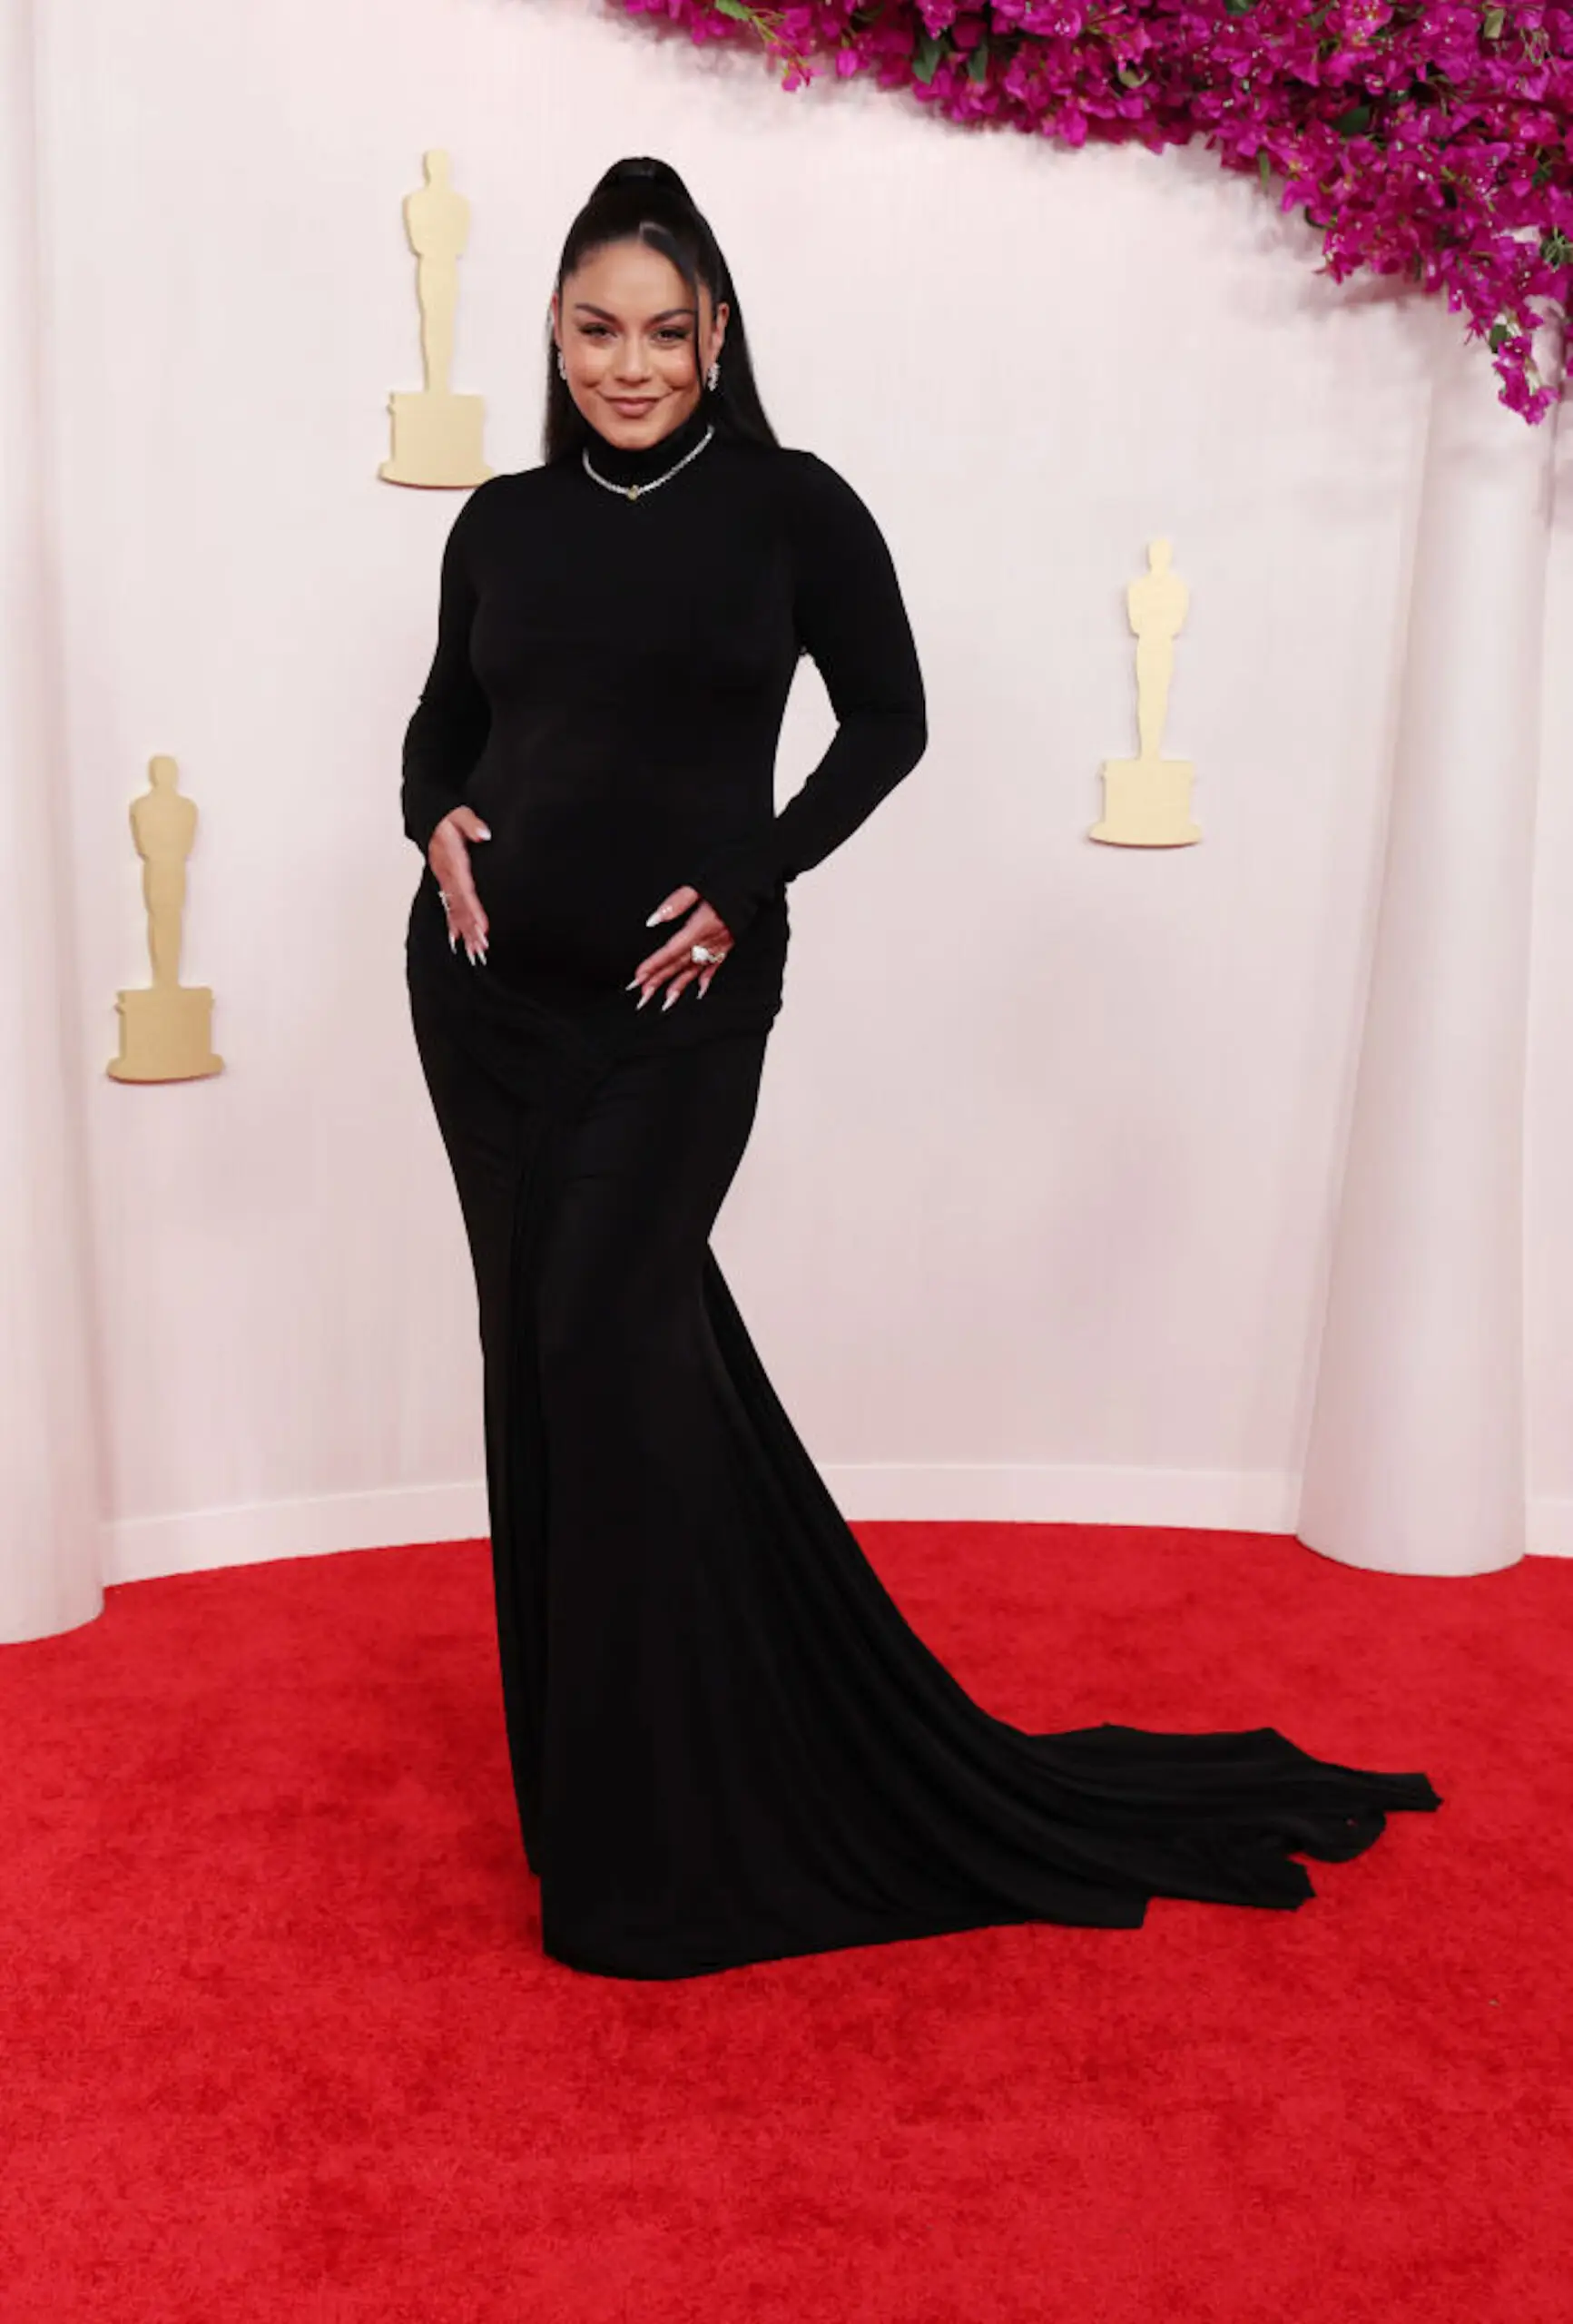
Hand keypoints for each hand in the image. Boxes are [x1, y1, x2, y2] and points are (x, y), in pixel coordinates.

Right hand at [429, 807, 490, 964]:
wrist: (429, 816)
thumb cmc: (446, 817)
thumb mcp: (459, 815)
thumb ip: (471, 824)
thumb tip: (483, 833)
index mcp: (452, 861)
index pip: (464, 889)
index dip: (473, 909)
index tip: (482, 926)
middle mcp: (446, 874)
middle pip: (459, 905)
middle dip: (470, 927)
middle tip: (481, 947)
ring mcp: (444, 880)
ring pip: (455, 909)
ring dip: (465, 930)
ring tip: (475, 949)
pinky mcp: (444, 881)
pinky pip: (449, 905)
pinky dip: (454, 922)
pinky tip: (458, 938)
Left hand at [628, 886, 733, 1009]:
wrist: (756, 879)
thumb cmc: (728, 878)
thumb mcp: (698, 886)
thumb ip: (675, 904)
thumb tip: (653, 920)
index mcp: (701, 925)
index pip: (672, 950)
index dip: (654, 965)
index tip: (638, 977)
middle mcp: (711, 939)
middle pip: (680, 963)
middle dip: (660, 981)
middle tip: (642, 997)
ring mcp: (721, 943)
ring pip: (697, 968)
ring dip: (680, 986)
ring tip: (665, 1002)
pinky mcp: (729, 942)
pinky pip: (716, 964)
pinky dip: (706, 978)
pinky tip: (698, 990)